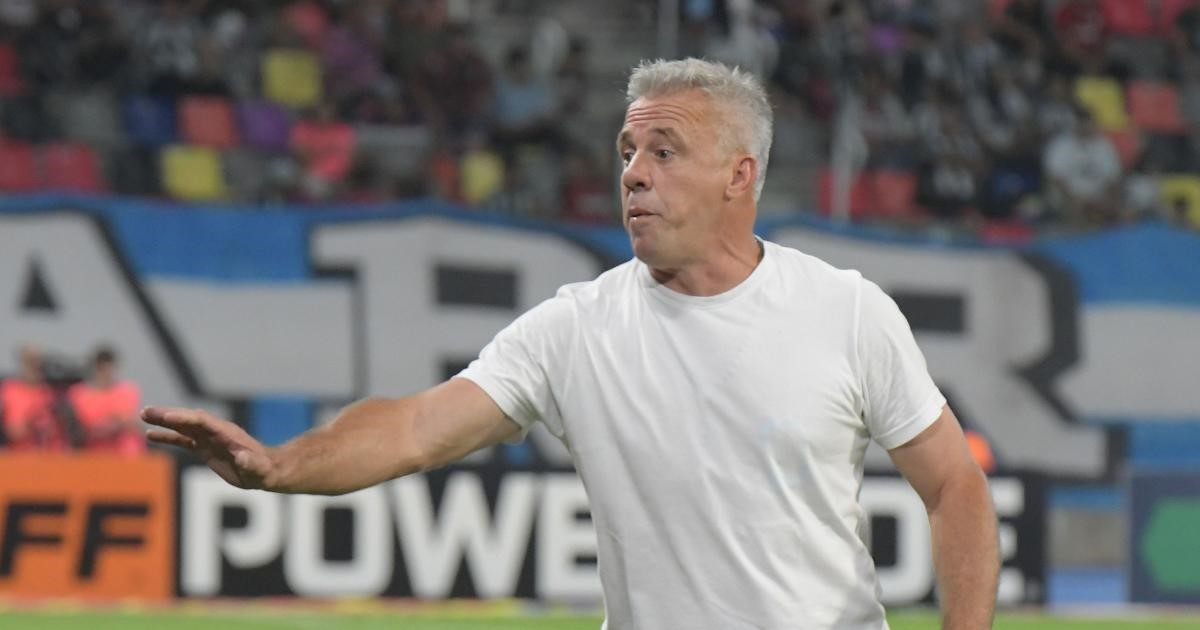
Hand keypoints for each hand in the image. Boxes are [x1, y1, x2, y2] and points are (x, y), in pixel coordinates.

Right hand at [142, 406, 275, 489]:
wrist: (266, 471)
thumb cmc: (264, 470)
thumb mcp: (259, 468)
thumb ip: (251, 463)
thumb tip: (243, 457)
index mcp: (227, 433)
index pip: (202, 421)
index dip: (185, 418)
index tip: (166, 416)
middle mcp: (215, 432)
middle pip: (188, 419)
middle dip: (168, 415)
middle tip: (146, 411)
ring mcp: (209, 438)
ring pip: (182, 427)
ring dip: (164, 422)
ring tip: (143, 416)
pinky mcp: (204, 448)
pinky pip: (183, 440)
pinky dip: (167, 436)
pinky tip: (150, 435)